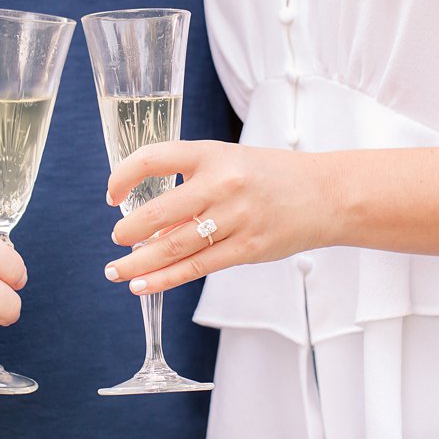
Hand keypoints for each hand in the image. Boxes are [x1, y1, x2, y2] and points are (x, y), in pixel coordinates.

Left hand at [104, 140, 338, 293]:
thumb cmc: (268, 177)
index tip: (112, 195)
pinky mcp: (247, 249)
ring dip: (136, 262)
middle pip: (157, 213)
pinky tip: (141, 285)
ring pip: (172, 247)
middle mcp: (222, 184)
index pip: (151, 159)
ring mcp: (236, 218)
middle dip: (127, 231)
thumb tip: (148, 226)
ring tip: (116, 270)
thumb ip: (190, 186)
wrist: (326, 194)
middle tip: (117, 239)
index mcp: (212, 153)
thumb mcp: (228, 162)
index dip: (122, 177)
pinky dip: (162, 279)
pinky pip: (194, 268)